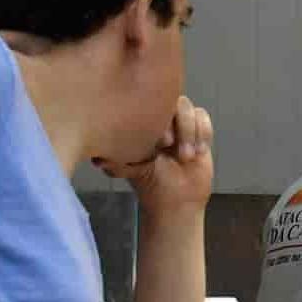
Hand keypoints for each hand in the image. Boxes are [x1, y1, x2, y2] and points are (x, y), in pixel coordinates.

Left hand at [99, 97, 214, 215]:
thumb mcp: (130, 171)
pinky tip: (198, 153)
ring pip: (189, 109)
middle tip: (171, 146)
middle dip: (177, 125)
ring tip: (186, 157)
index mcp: (140, 124)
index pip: (147, 102)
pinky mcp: (198, 130)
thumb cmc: (150, 185)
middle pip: (172, 101)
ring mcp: (179, 124)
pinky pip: (203, 118)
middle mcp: (160, 120)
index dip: (158, 119)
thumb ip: (116, 162)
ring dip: (191, 133)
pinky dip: (203, 134)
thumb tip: (97, 159)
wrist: (178, 200)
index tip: (160, 143)